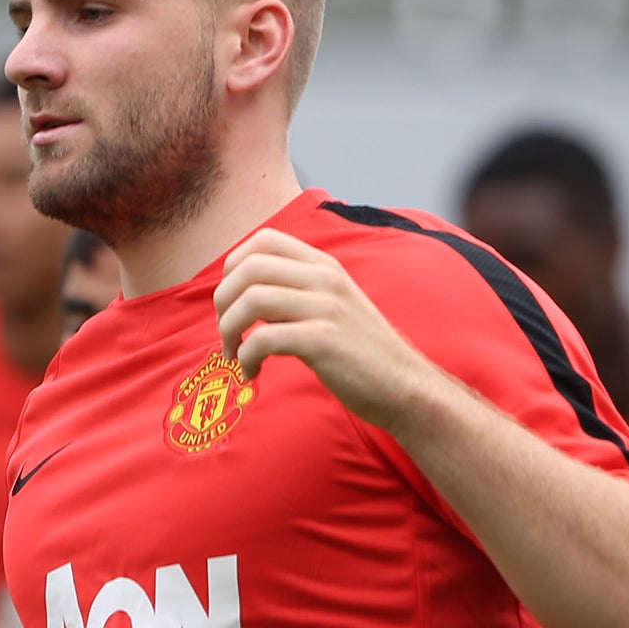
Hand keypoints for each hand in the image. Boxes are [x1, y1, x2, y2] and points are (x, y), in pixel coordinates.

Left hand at [214, 228, 439, 430]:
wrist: (404, 386)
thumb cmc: (361, 353)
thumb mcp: (333, 306)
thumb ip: (297, 293)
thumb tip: (246, 296)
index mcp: (325, 266)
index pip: (263, 241)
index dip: (233, 267)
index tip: (231, 300)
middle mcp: (325, 279)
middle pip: (249, 268)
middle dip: (223, 302)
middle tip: (226, 333)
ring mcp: (326, 308)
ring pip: (251, 300)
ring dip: (229, 330)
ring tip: (234, 355)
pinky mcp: (323, 341)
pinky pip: (263, 339)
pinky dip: (246, 358)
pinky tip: (252, 372)